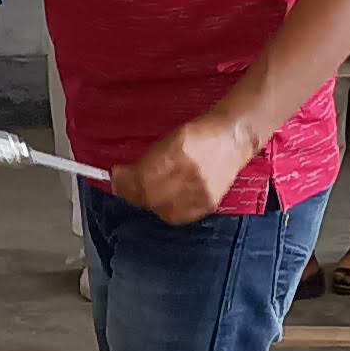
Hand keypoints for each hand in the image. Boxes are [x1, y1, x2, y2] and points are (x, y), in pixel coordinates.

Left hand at [113, 113, 251, 225]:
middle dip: (132, 192)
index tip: (116, 176)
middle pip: (148, 196)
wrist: (232, 139)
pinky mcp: (206, 206)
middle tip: (127, 184)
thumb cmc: (199, 134)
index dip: (123, 181)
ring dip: (148, 201)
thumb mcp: (169, 139)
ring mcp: (199, 193)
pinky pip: (177, 216)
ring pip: (160, 209)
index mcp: (177, 152)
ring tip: (148, 190)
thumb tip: (121, 177)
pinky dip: (166, 209)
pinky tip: (166, 199)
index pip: (140, 178)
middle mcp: (189, 174)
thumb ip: (146, 160)